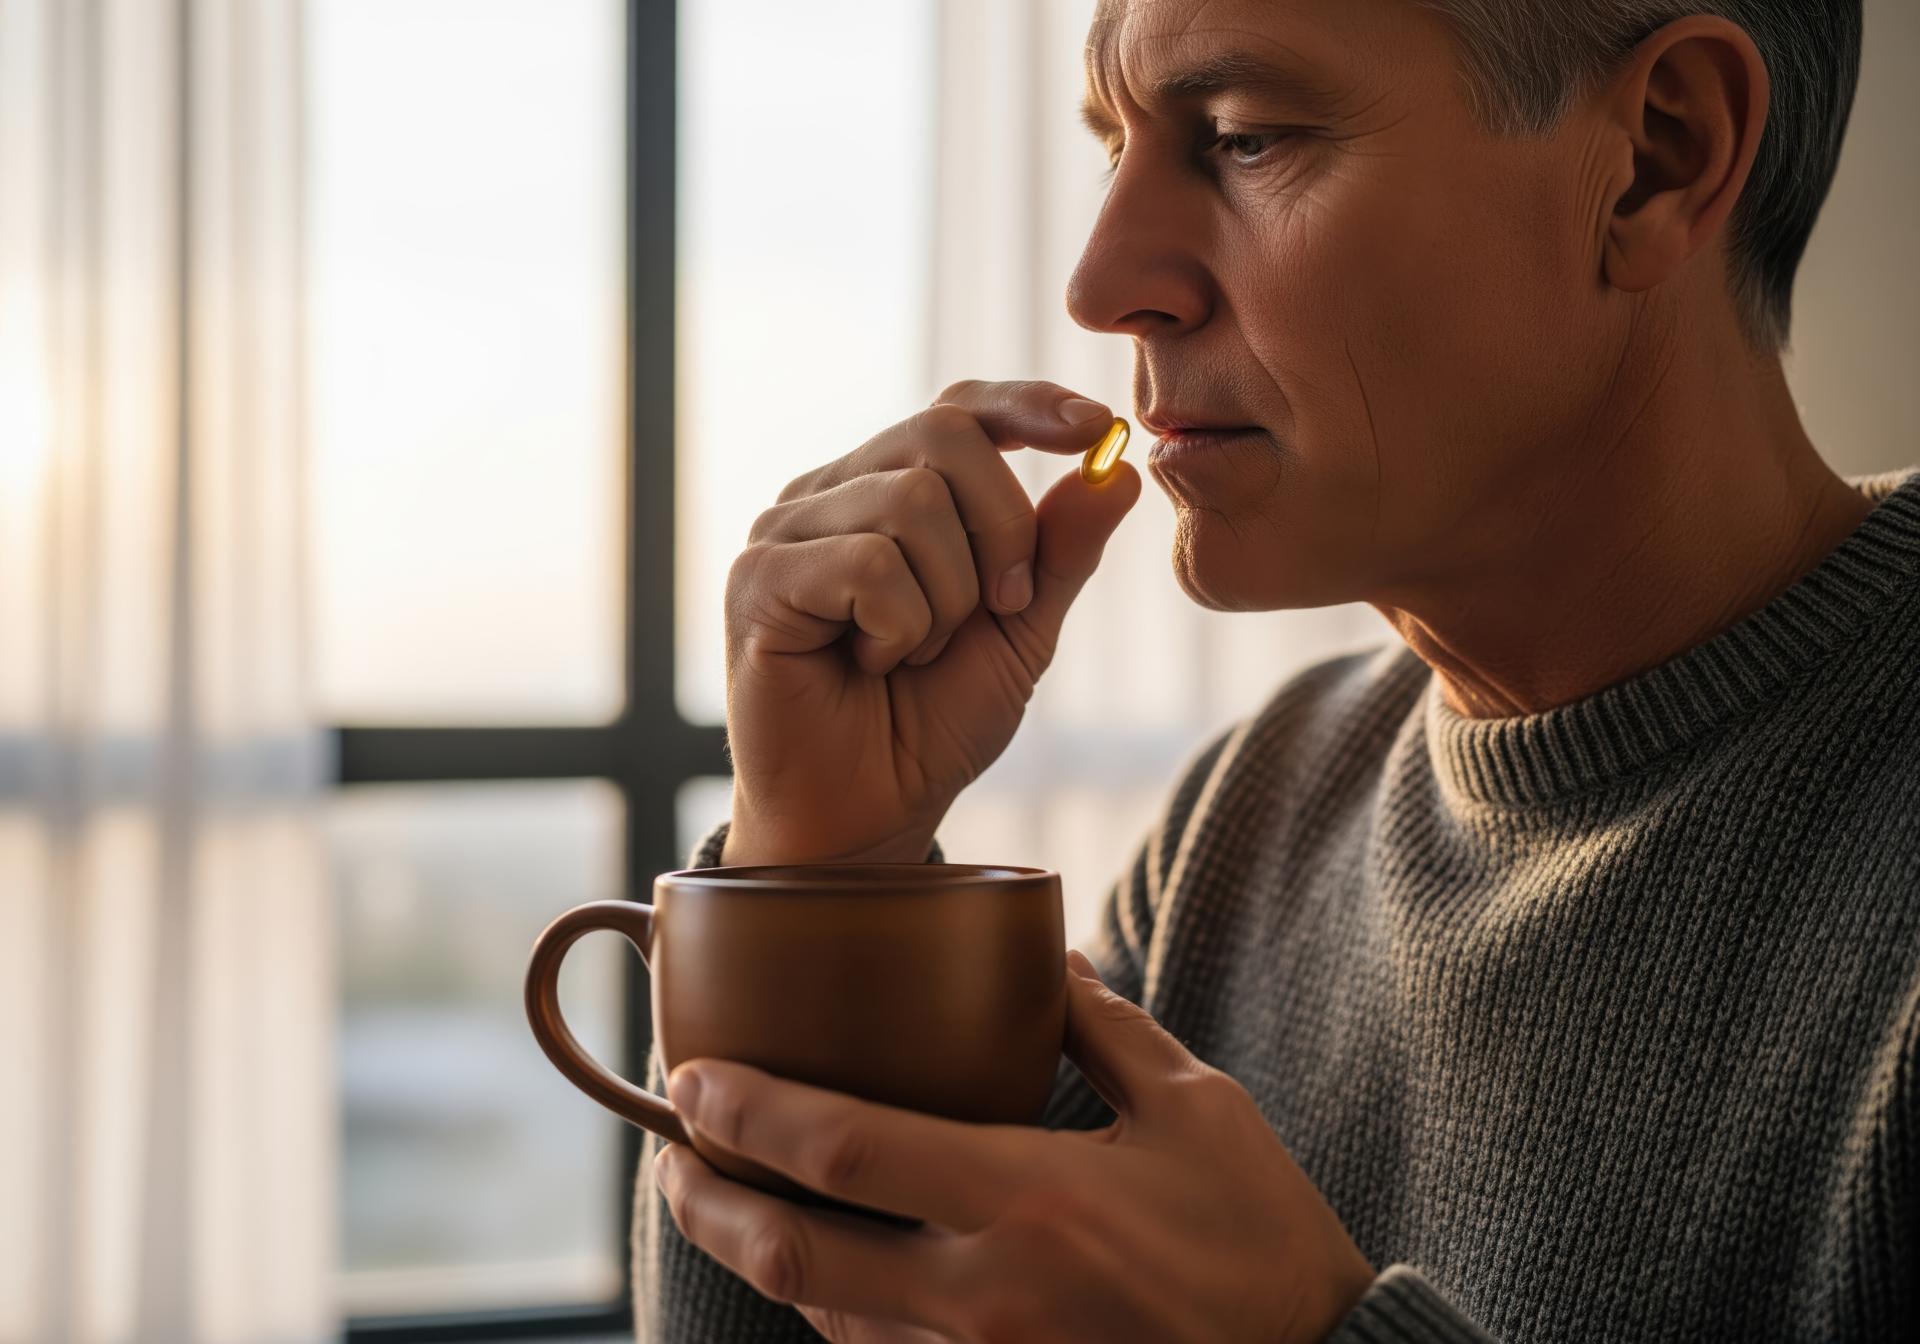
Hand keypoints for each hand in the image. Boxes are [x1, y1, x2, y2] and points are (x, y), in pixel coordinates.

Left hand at [652, 953, 1376, 1342]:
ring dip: (756, 1258)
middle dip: (708, 1202)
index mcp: (1027, 1198)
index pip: (841, 1149)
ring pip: (822, 1316)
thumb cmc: (1260, 1237)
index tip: (692, 1079)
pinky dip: (828, 1311)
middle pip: (793, 1254)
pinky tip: (818, 1272)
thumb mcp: (1195, 1106)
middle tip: (668, 1154)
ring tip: (721, 1202)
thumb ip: (1102, 1030)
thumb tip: (1045, 959)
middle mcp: (982, 1293)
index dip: (748, 1113)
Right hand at [720, 380, 1140, 865]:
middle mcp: (832, 495)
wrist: (870, 813)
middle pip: (943, 438)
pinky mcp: (757, 580)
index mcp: (889, 491)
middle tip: (999, 609)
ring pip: (911, 503)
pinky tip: (873, 664)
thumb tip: (1120, 469)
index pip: (958, 409)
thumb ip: (1062, 550)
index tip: (1095, 428)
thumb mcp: (1022, 631)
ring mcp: (786, 532)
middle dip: (1003, 531)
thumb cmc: (932, 722)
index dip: (1027, 405)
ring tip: (915, 653)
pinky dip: (900, 626)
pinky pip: (868, 563)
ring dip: (946, 598)